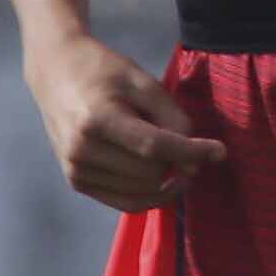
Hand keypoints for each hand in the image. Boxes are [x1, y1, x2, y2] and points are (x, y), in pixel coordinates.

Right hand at [27, 31, 221, 209]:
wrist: (56, 73)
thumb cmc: (105, 73)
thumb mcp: (145, 84)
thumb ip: (174, 119)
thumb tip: (195, 163)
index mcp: (96, 120)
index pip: (155, 147)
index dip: (193, 152)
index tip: (220, 151)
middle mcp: (80, 150)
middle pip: (152, 172)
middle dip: (177, 161)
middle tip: (180, 141)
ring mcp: (75, 170)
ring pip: (144, 191)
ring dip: (164, 177)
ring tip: (161, 150)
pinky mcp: (76, 182)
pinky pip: (127, 203)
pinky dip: (151, 194)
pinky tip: (163, 177)